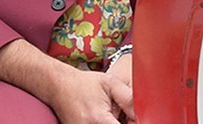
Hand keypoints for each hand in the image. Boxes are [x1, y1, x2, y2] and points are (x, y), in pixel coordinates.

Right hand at [0, 39, 131, 123]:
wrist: (58, 86)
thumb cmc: (85, 84)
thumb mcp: (110, 83)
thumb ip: (128, 98)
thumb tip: (144, 113)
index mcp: (98, 119)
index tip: (136, 118)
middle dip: (125, 123)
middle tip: (121, 112)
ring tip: (112, 113)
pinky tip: (106, 116)